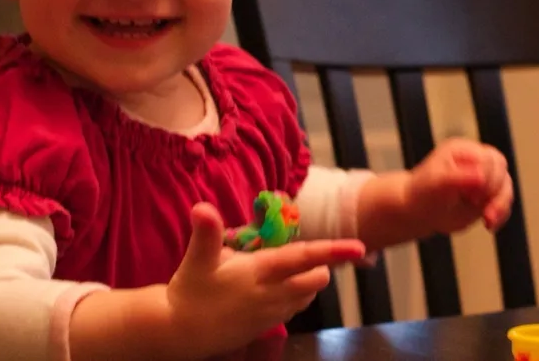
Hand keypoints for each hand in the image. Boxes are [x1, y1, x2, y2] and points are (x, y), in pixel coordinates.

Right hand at [166, 203, 364, 356]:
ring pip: (307, 296)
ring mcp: (271, 313)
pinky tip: (285, 288)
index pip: (303, 259)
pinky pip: (293, 309)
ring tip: (300, 268)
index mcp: (260, 273)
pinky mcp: (265, 326)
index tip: (358, 246)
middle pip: (315, 280)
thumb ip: (205, 232)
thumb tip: (201, 207)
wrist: (180, 331)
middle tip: (315, 254)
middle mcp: (272, 295)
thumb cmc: (190, 291)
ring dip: (310, 282)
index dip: (332, 251)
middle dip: (321, 267)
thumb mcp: (196, 259)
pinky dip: (298, 296)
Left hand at [406, 138, 512, 233]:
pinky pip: (504, 202)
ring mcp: (483, 178)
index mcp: (462, 151)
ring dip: (501, 205)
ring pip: (506, 186)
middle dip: (495, 191)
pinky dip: (501, 214)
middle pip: (501, 170)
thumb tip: (481, 176)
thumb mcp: (436, 184)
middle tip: (477, 205)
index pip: (488, 158)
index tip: (472, 195)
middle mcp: (475, 161)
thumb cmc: (422, 194)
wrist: (418, 212)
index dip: (486, 178)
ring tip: (488, 220)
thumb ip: (458, 178)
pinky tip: (489, 224)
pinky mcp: (487, 195)